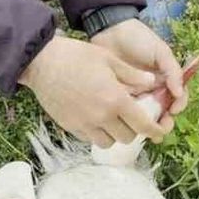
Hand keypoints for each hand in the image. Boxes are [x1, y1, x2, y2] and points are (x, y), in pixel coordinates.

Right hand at [19, 36, 169, 147]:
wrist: (41, 63)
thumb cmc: (75, 56)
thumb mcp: (108, 59)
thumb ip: (132, 74)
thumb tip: (151, 83)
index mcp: (116, 99)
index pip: (142, 124)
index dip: (154, 130)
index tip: (158, 129)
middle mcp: (102, 117)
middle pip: (127, 137)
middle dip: (133, 129)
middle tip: (131, 117)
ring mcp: (84, 124)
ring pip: (108, 142)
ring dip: (114, 134)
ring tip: (112, 120)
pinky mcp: (70, 127)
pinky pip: (90, 138)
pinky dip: (97, 133)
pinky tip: (95, 118)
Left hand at [90, 19, 188, 131]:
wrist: (110, 30)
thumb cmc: (138, 38)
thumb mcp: (160, 51)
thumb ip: (172, 71)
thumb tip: (179, 93)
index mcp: (165, 79)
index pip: (177, 98)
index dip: (177, 107)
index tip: (173, 110)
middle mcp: (152, 89)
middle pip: (161, 112)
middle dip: (162, 123)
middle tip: (159, 128)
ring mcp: (135, 94)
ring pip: (144, 115)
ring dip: (145, 125)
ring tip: (144, 131)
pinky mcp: (118, 96)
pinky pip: (125, 111)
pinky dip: (127, 119)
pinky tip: (126, 123)